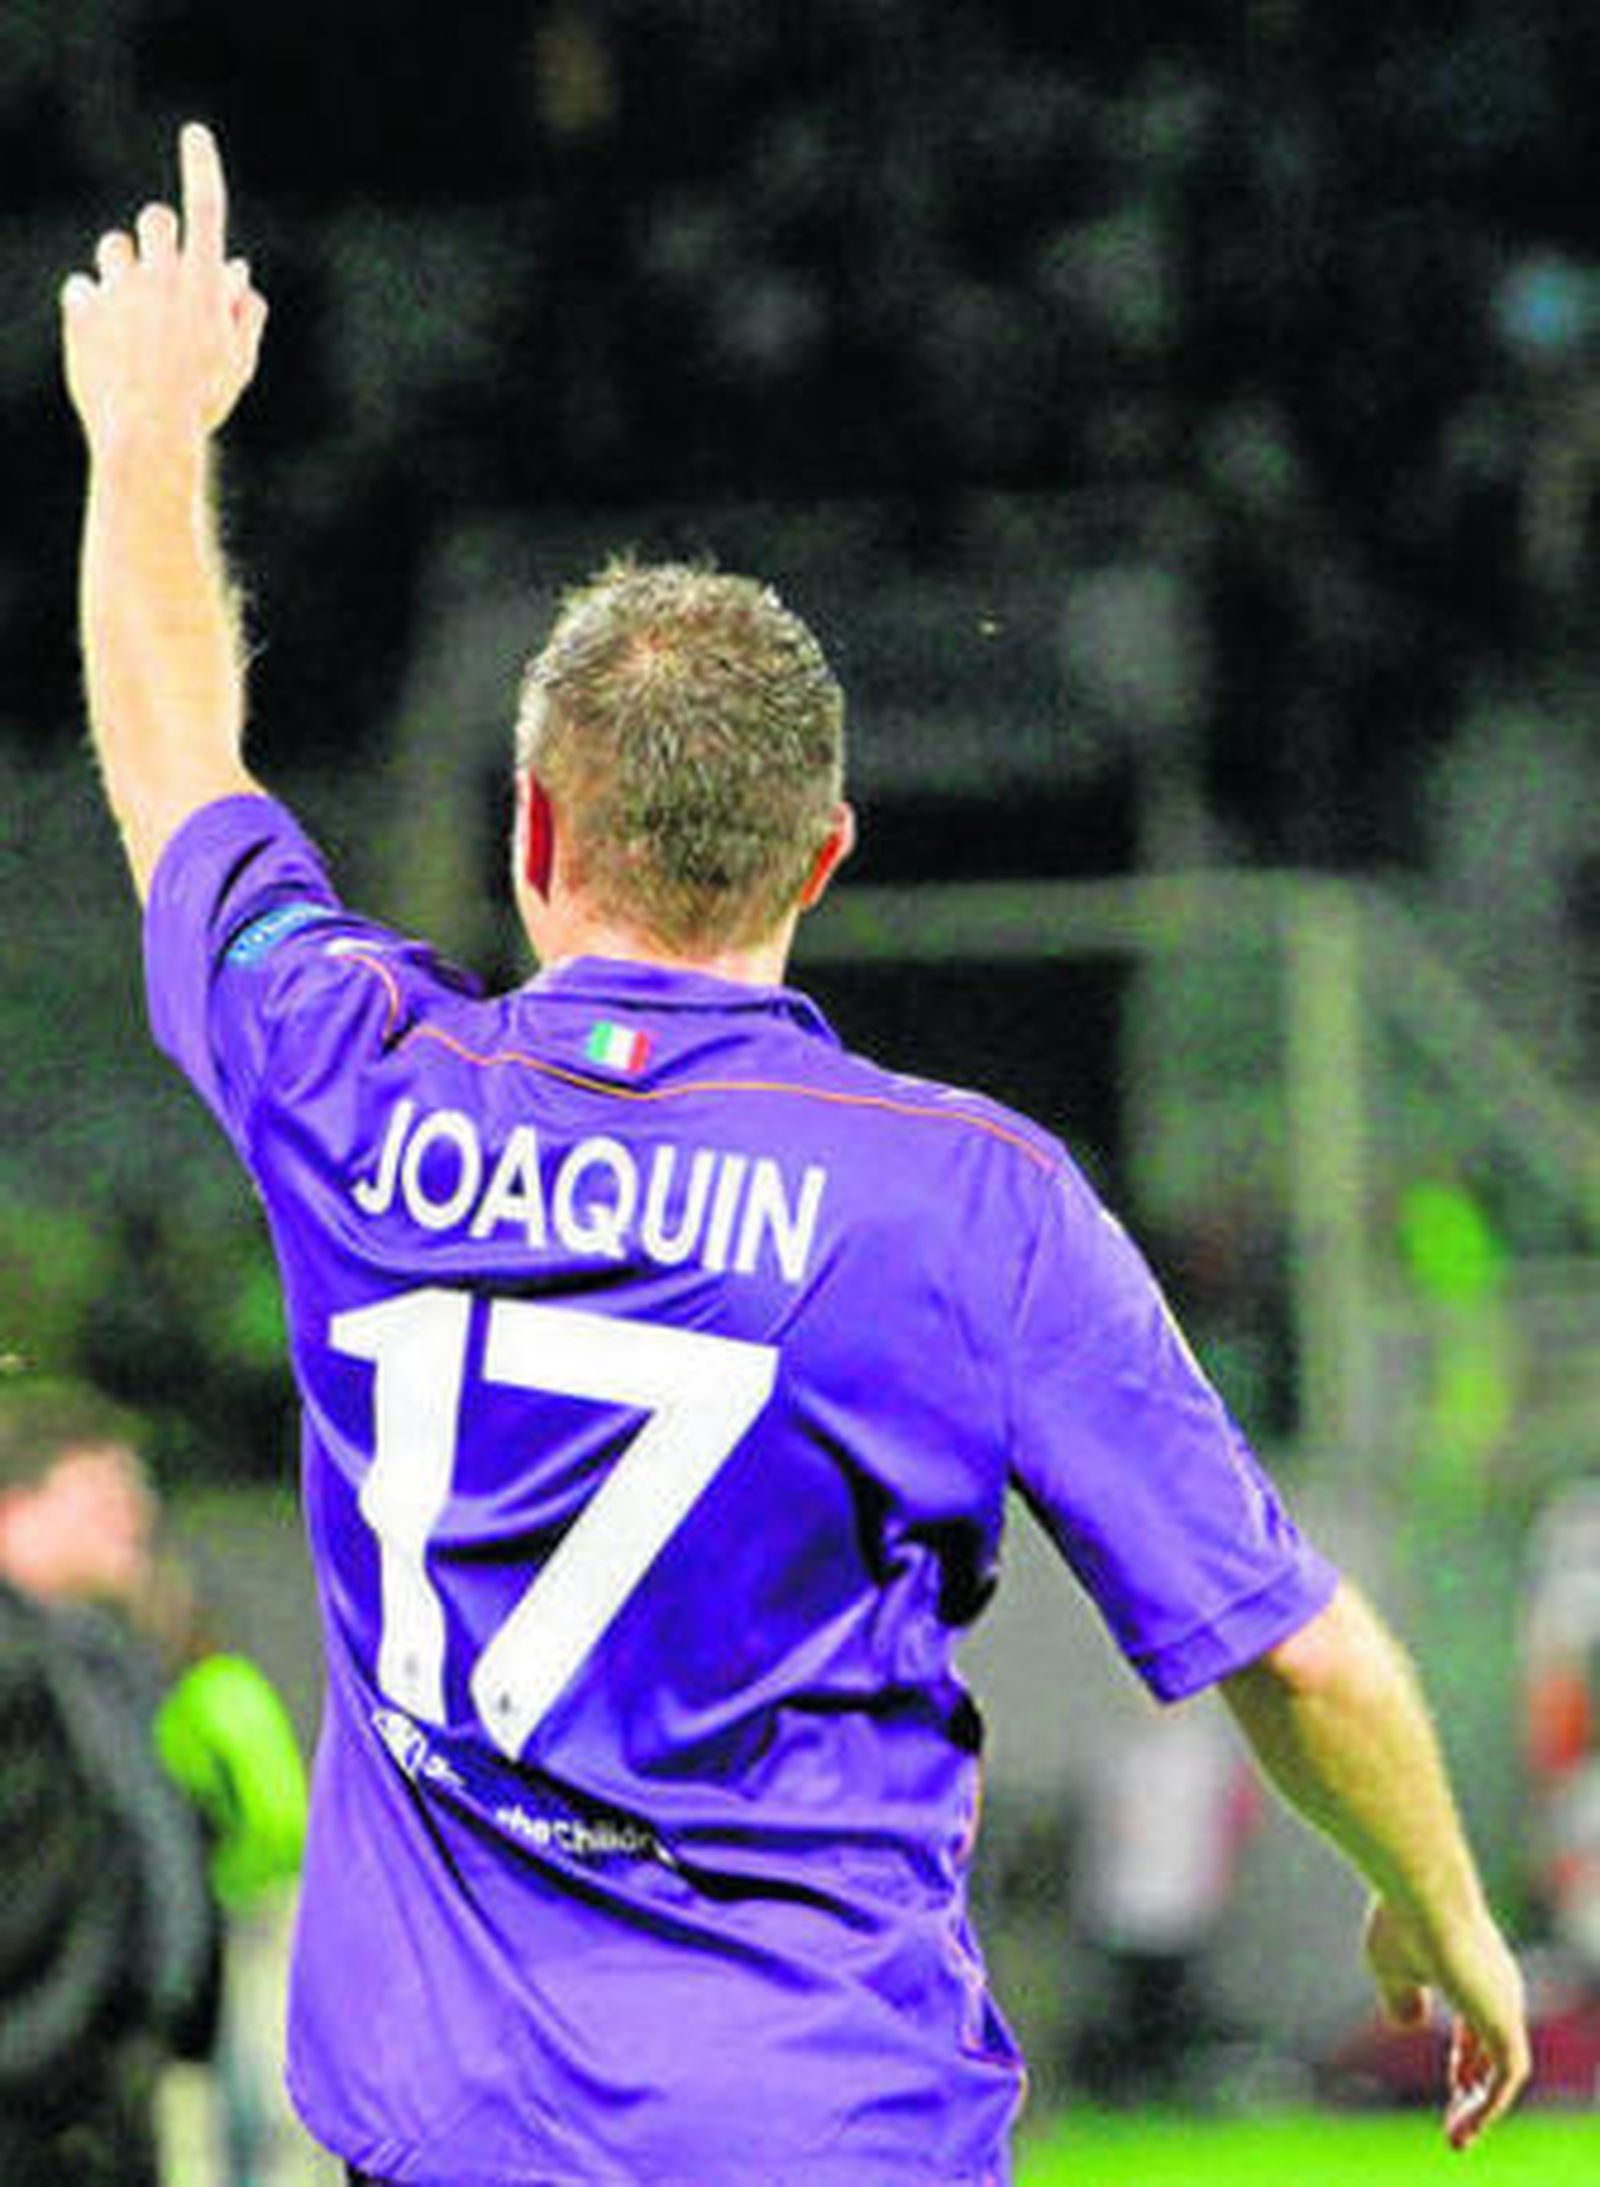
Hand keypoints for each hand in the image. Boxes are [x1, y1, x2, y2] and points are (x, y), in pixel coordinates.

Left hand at [61, 121, 266, 453]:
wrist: (146, 437)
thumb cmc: (202, 401)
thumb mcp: (239, 362)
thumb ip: (244, 311)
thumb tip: (237, 272)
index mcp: (203, 282)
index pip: (206, 206)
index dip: (202, 165)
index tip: (195, 134)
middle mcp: (158, 273)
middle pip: (156, 219)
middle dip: (162, 235)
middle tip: (164, 270)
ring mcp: (117, 288)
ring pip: (114, 248)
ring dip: (125, 268)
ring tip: (133, 313)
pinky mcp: (81, 309)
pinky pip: (83, 288)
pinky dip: (95, 306)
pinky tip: (108, 343)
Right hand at [1365, 1896, 1530, 2149]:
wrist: (1422, 1889)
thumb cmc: (1400, 1917)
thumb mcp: (1390, 1964)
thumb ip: (1401, 1996)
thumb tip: (1412, 2022)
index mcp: (1473, 1967)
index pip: (1481, 2023)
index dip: (1468, 2057)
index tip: (1454, 2084)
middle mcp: (1498, 1985)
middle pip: (1497, 2049)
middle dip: (1477, 2087)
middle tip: (1458, 2121)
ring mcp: (1504, 2003)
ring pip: (1504, 2071)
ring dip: (1482, 2106)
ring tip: (1457, 2136)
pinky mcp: (1504, 2021)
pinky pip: (1506, 2079)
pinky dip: (1489, 2106)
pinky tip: (1467, 2124)